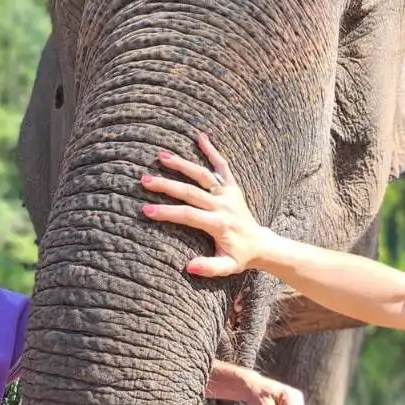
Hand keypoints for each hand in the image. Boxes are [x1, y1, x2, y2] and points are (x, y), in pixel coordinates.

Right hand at [141, 132, 271, 276]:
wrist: (260, 244)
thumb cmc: (239, 256)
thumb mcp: (226, 267)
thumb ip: (209, 268)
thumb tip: (189, 267)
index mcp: (218, 223)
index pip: (188, 214)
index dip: (167, 212)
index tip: (147, 210)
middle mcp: (223, 205)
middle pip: (191, 191)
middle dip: (166, 185)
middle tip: (145, 180)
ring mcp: (228, 194)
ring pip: (203, 175)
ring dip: (182, 164)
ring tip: (161, 156)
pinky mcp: (232, 187)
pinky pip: (222, 166)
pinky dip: (212, 150)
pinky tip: (200, 136)